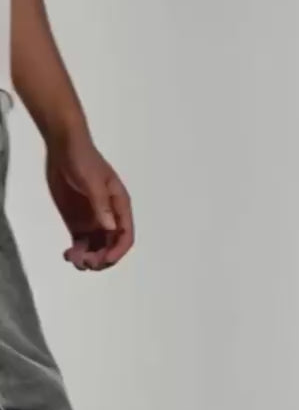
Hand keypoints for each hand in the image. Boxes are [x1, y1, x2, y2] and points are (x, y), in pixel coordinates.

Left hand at [45, 129, 133, 270]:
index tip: (104, 260)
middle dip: (101, 258)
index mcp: (120, 207)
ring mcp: (93, 221)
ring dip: (88, 259)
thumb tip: (110, 228)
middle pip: (111, 247)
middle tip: (85, 262)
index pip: (125, 236)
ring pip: (96, 249)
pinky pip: (81, 244)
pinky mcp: (78, 222)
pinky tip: (68, 255)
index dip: (117, 251)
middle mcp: (110, 218)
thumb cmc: (82, 159)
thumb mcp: (92, 181)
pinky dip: (76, 253)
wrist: (63, 146)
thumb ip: (101, 204)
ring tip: (73, 259)